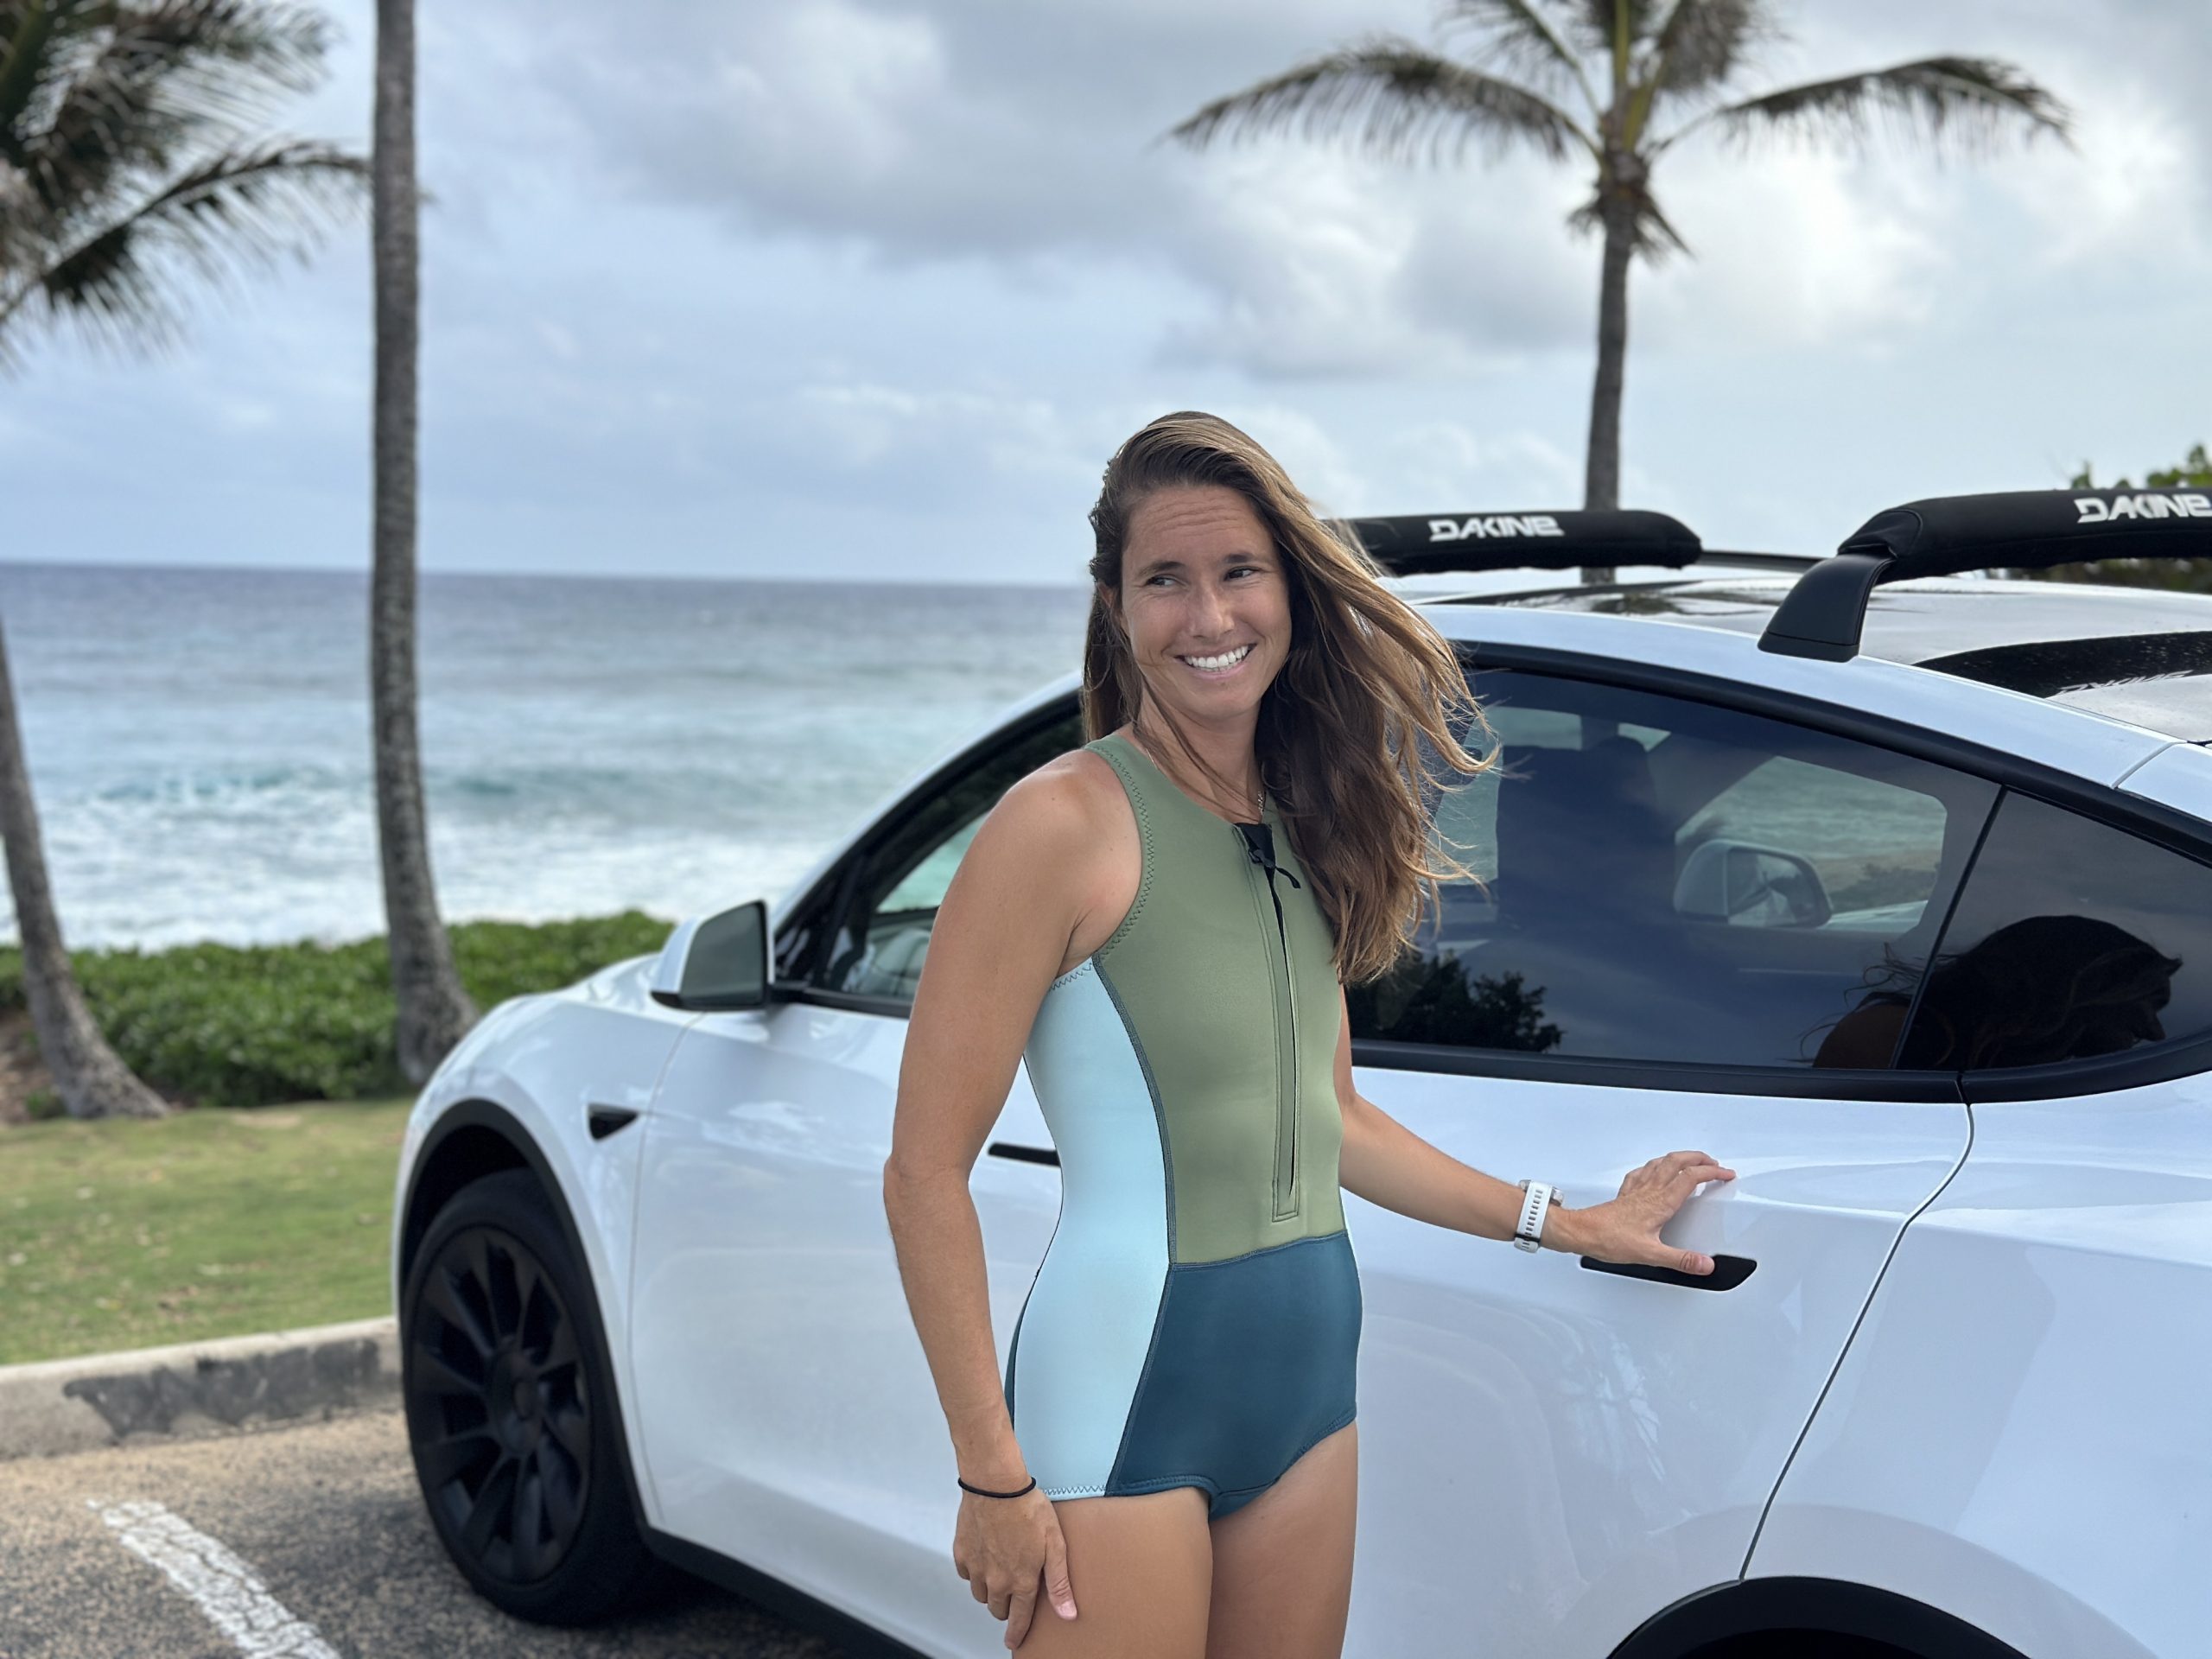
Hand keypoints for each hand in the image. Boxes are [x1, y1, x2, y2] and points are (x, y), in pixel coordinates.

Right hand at [953, 1482, 1078, 1649]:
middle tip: (1014, 1591)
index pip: (1019, 1619)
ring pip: (981, 1594)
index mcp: (1021, 1581)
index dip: (1017, 1633)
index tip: (1013, 1641)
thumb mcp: (1055, 1544)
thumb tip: (1068, 1613)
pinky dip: (976, 1572)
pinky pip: (967, 1575)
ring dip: (991, 1589)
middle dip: (1007, 1606)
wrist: (995, 1485)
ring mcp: (976, 1569)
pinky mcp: (962, 1554)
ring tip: (1001, 1570)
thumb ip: (1059, 1582)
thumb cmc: (1027, 1508)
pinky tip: (986, 1555)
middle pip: (998, 1609)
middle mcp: (996, 1581)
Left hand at [1567, 1150, 1735, 1274]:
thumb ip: (1681, 1259)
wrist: (1582, 1232)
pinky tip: (1653, 1171)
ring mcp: (1636, 1190)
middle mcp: (1649, 1191)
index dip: (1712, 1173)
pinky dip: (1655, 1166)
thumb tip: (1705, 1264)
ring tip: (1691, 1160)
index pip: (1691, 1178)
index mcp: (1660, 1202)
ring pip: (1660, 1162)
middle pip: (1677, 1161)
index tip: (1726, 1175)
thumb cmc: (1609, 1239)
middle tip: (1713, 1163)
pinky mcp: (1625, 1193)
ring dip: (1679, 1157)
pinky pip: (1642, 1172)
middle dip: (1699, 1158)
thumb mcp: (1650, 1254)